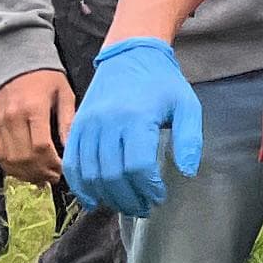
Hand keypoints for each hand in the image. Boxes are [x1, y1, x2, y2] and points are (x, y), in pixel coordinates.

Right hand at [0, 67, 74, 182]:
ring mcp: (0, 123)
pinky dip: (12, 168)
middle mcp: (13, 118)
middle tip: (55, 177)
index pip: (41, 146)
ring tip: (43, 178)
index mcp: (33, 108)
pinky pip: (0, 154)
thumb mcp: (65, 94)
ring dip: (27, 174)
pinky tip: (26, 172)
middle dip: (42, 172)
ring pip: (10, 160)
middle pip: (25, 157)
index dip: (53, 163)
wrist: (18, 60)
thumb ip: (68, 121)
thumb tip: (73, 148)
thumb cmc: (47, 77)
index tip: (65, 169)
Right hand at [66, 36, 203, 218]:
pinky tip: (94, 198)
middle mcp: (108, 122)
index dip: (148, 188)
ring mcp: (88, 124)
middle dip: (129, 198)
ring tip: (125, 204)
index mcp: (137, 117)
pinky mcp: (77, 126)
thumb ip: (189, 139)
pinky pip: (72, 163)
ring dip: (107, 196)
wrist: (131, 54)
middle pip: (113, 175)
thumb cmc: (162, 82)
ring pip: (91, 173)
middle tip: (143, 207)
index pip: (138, 166)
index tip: (159, 196)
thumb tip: (188, 172)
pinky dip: (80, 185)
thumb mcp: (187, 105)